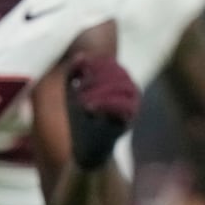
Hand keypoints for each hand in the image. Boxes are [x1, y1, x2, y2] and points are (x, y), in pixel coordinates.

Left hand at [65, 52, 140, 169]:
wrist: (86, 149)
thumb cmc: (80, 119)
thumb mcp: (72, 93)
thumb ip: (73, 73)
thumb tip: (81, 55)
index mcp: (117, 81)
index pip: (108, 64)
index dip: (92, 67)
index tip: (77, 80)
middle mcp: (129, 90)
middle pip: (117, 72)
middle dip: (95, 79)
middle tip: (78, 90)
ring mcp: (132, 104)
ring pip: (122, 86)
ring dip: (99, 90)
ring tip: (82, 100)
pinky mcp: (130, 119)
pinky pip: (124, 105)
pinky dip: (105, 103)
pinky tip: (88, 107)